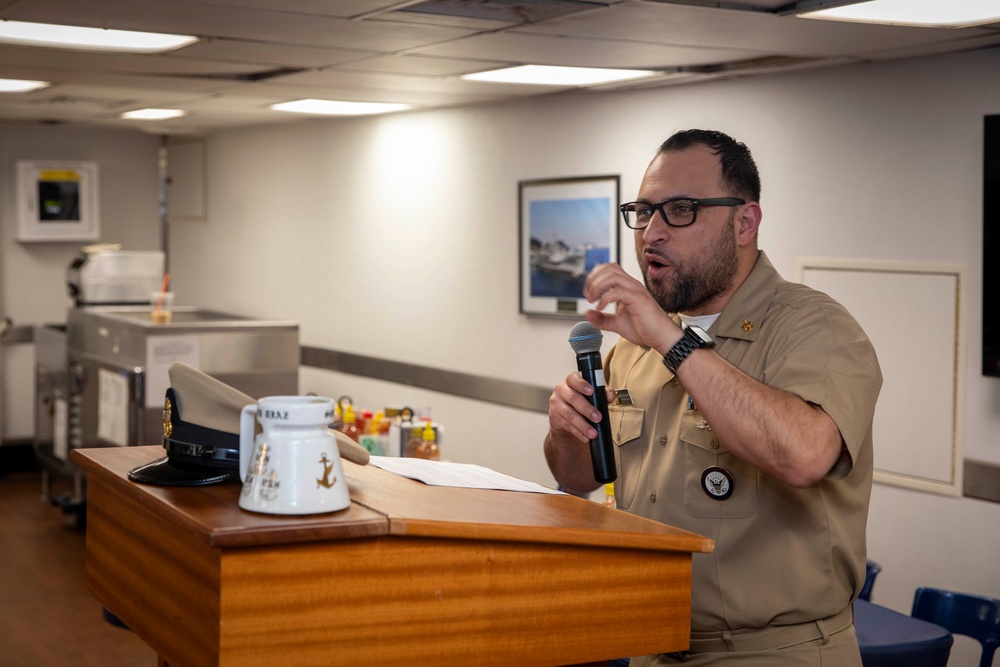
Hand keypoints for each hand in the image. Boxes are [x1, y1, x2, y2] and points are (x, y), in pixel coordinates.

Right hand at [545, 371, 612, 493]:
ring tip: (593, 432)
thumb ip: (603, 397)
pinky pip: (566, 426)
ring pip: (567, 413)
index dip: (582, 383)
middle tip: (598, 417)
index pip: (573, 378)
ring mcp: (555, 406)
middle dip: (585, 408)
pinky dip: (577, 432)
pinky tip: (586, 437)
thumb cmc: (585, 411)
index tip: (592, 391)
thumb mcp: (594, 402)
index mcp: (571, 383)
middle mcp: (560, 392)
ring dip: (582, 423)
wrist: (569, 428)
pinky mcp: (555, 420)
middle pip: (571, 397)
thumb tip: (611, 395)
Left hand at [583, 263, 678, 352]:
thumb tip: (587, 313)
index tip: (588, 293)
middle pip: (609, 268)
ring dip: (597, 286)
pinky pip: (618, 292)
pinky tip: (600, 308)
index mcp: (628, 287)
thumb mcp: (617, 324)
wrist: (662, 338)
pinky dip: (605, 298)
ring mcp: (636, 291)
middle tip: (588, 296)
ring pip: (612, 276)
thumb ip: (602, 319)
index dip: (595, 276)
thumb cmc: (646, 329)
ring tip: (592, 300)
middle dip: (593, 279)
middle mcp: (632, 285)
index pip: (610, 269)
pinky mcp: (638, 300)